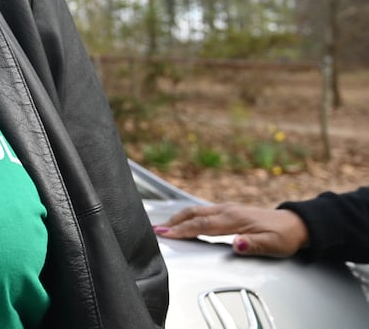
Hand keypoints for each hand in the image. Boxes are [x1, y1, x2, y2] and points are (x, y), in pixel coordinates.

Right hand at [155, 203, 309, 256]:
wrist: (296, 224)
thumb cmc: (284, 236)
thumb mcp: (272, 245)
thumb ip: (252, 244)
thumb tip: (236, 244)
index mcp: (234, 219)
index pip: (202, 225)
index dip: (182, 230)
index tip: (165, 233)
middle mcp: (228, 211)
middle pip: (194, 214)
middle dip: (174, 221)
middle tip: (157, 228)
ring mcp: (228, 209)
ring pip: (198, 210)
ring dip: (180, 217)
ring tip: (166, 224)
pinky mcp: (231, 211)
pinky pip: (204, 211)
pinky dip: (190, 215)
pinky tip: (187, 220)